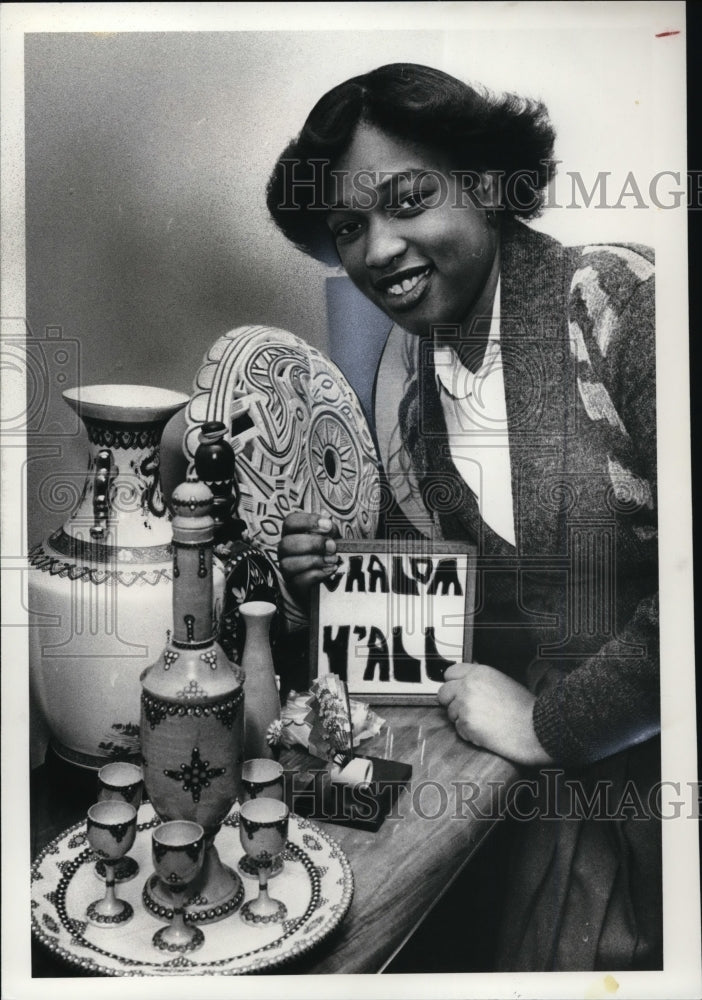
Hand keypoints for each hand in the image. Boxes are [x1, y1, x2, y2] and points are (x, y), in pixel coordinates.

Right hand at [277, 512, 339, 602]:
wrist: (327, 582)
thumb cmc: (327, 554)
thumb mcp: (331, 539)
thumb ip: (331, 532)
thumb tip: (330, 528)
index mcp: (292, 534)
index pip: (290, 522)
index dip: (308, 522)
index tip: (328, 526)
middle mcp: (285, 551)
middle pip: (286, 544)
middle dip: (312, 544)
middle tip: (331, 546)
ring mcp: (287, 569)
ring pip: (288, 564)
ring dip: (314, 560)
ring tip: (332, 560)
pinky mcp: (294, 585)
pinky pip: (298, 581)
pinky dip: (316, 574)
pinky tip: (329, 570)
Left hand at [437, 662, 553, 766]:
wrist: (536, 728)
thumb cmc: (526, 708)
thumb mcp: (503, 682)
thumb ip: (481, 680)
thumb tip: (466, 682)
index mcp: (479, 672)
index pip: (450, 672)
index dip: (452, 683)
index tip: (455, 690)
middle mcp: (469, 686)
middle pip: (443, 693)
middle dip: (452, 702)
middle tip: (466, 710)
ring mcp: (466, 705)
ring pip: (450, 713)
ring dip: (462, 719)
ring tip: (483, 722)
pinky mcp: (466, 724)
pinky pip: (458, 729)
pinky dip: (468, 733)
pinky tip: (485, 732)